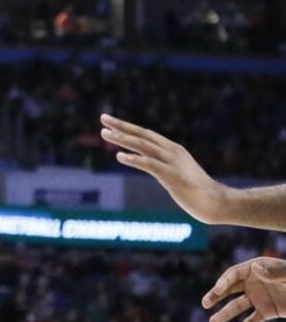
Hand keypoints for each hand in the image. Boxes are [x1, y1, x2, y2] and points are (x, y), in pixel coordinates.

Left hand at [99, 113, 229, 222]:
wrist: (219, 203)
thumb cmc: (198, 191)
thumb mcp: (178, 172)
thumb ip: (163, 165)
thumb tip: (148, 164)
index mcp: (173, 149)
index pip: (146, 134)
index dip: (127, 127)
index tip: (110, 121)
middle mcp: (171, 152)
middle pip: (142, 135)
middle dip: (121, 126)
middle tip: (103, 117)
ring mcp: (172, 163)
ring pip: (142, 146)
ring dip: (122, 139)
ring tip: (104, 134)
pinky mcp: (172, 176)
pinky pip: (149, 164)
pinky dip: (133, 159)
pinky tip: (119, 156)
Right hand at [203, 258, 285, 321]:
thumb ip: (274, 272)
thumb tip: (255, 269)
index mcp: (255, 268)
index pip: (234, 274)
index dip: (224, 282)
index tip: (217, 291)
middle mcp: (253, 282)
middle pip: (230, 289)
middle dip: (216, 296)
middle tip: (205, 304)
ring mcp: (259, 297)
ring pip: (238, 306)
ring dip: (226, 314)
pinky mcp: (267, 311)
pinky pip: (252, 320)